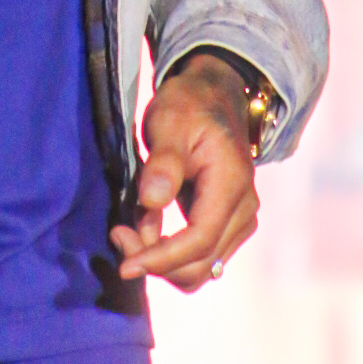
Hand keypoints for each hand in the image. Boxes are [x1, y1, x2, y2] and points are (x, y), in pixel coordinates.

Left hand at [110, 53, 258, 291]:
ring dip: (163, 261)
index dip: (162, 259)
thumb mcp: (169, 122)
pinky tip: (146, 226)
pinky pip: (201, 255)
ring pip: (201, 267)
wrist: (213, 96)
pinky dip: (171, 253)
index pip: (200, 240)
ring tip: (128, 230)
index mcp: (231, 185)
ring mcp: (240, 220)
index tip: (125, 264)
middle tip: (118, 236)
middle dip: (157, 262)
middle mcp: (244, 210)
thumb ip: (163, 163)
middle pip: (202, 264)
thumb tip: (151, 202)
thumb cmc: (188, 105)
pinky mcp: (229, 223)